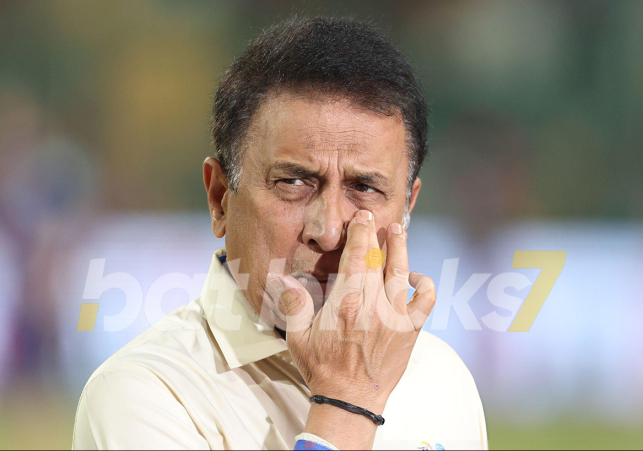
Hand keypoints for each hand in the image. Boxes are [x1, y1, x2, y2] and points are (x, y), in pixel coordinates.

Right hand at [266, 209, 435, 446]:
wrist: (351, 401)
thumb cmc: (322, 368)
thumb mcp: (298, 337)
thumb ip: (294, 303)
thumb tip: (281, 277)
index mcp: (345, 303)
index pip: (356, 257)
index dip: (360, 232)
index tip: (360, 218)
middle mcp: (373, 306)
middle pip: (379, 259)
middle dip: (377, 234)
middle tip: (374, 218)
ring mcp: (395, 318)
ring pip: (402, 273)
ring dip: (401, 248)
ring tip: (399, 230)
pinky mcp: (410, 330)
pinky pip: (425, 302)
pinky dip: (424, 285)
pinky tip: (415, 277)